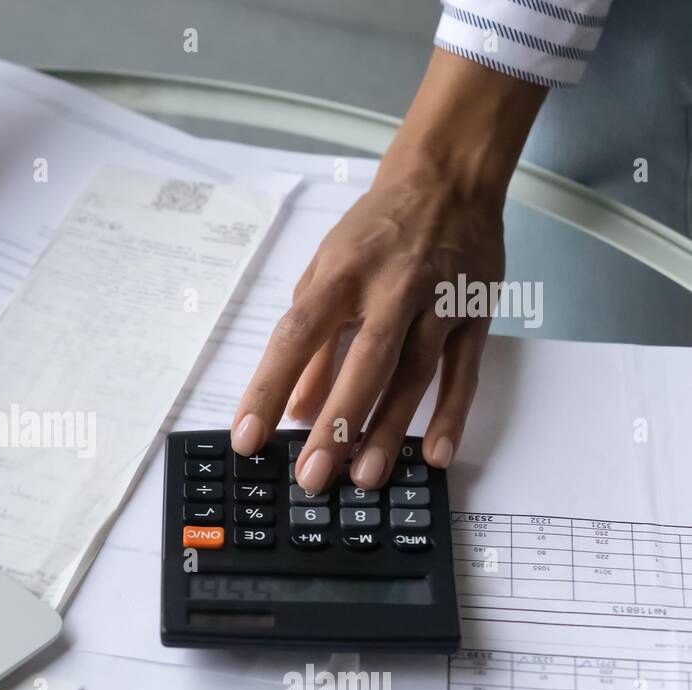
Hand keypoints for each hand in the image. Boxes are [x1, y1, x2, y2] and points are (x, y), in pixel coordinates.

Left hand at [233, 174, 501, 490]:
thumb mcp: (326, 272)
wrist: (448, 177)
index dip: (269, 389)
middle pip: (362, 364)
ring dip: (388, 430)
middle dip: (336, 425)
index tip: (248, 437)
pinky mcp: (475, 314)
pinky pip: (464, 372)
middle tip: (313, 477)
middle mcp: (390, 288)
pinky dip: (452, 415)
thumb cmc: (375, 230)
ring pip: (413, 375)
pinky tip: (435, 454)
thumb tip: (294, 408)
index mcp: (340, 275)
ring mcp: (438, 301)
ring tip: (364, 477)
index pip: (297, 338)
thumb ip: (312, 341)